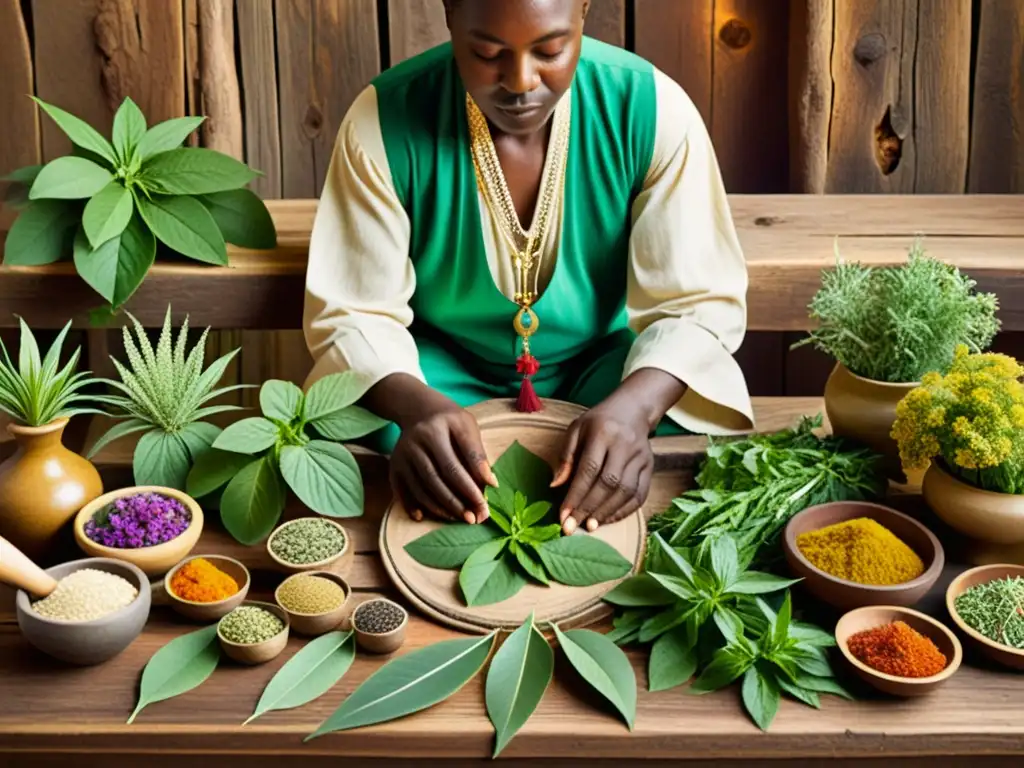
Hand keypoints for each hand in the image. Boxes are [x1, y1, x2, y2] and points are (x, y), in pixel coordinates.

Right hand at [389, 400, 498, 524]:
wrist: (419, 410)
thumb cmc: (450, 421)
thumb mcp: (467, 426)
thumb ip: (477, 453)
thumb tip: (490, 483)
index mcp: (438, 429)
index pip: (457, 462)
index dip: (473, 485)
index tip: (485, 503)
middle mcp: (417, 441)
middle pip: (439, 477)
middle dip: (459, 501)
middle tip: (476, 518)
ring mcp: (403, 455)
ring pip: (423, 487)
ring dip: (442, 507)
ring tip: (460, 518)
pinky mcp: (394, 465)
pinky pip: (402, 490)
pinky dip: (412, 505)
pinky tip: (424, 517)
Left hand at [550, 401, 653, 534]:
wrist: (632, 410)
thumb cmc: (598, 422)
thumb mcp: (576, 430)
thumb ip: (565, 456)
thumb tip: (555, 486)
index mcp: (603, 433)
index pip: (589, 469)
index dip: (575, 495)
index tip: (563, 515)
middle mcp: (625, 445)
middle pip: (608, 483)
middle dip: (589, 507)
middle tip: (574, 526)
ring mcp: (641, 457)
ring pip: (625, 491)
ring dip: (606, 512)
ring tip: (590, 526)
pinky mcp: (650, 467)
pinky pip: (640, 494)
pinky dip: (624, 511)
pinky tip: (608, 519)